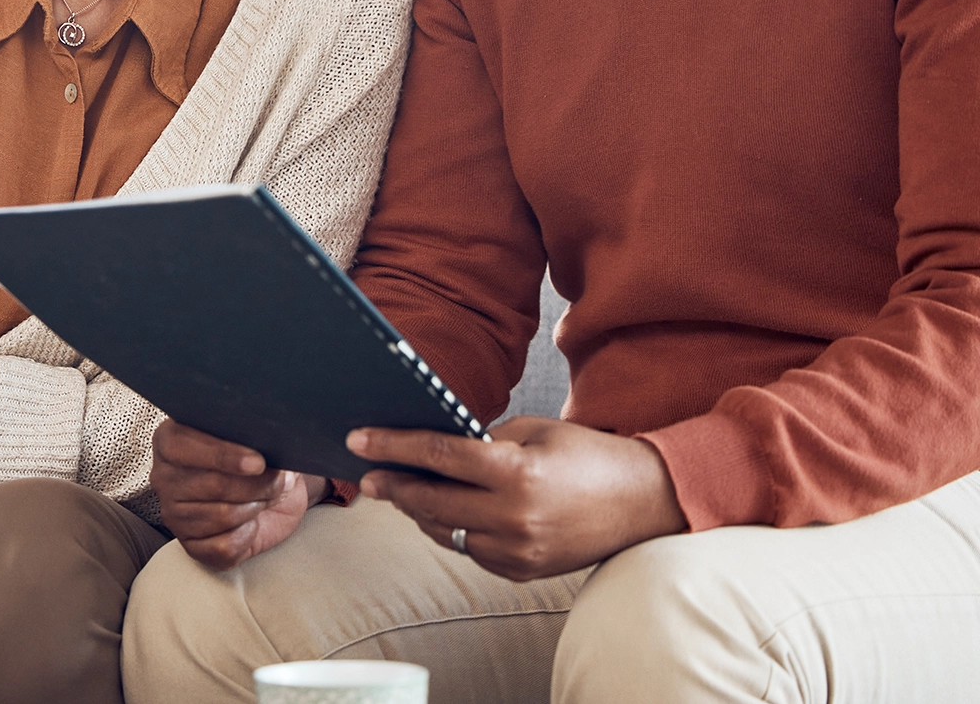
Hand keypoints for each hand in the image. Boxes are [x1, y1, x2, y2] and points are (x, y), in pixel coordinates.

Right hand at [150, 419, 328, 570]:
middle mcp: (164, 477)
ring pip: (222, 516)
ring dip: (256, 507)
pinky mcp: (190, 546)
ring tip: (268, 498)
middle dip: (256, 484)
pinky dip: (248, 535)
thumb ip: (254, 436)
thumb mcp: (255, 438)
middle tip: (280, 480)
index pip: (181, 446)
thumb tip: (271, 450)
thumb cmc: (257, 460)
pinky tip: (251, 522)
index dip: (222, 455)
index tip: (258, 462)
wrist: (271, 496)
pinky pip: (224, 546)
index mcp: (169, 441)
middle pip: (212, 484)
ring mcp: (174, 515)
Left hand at [351, 416, 688, 580]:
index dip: (393, 446)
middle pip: (432, 502)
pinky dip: (453, 530)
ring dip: (419, 511)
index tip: (358, 441)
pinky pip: (470, 551)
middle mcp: (515, 518)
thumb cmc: (589, 455)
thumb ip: (483, 439)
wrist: (646, 502)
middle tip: (368, 473)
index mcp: (518, 473)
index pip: (438, 457)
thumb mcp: (534, 431)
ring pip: (446, 532)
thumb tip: (434, 446)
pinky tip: (442, 512)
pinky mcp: (523, 572)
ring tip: (400, 489)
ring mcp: (519, 551)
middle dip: (394, 485)